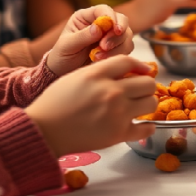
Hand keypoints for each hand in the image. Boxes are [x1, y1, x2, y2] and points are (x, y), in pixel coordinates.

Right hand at [25, 55, 157, 157]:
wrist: (44, 131)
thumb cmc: (55, 103)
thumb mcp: (76, 76)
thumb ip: (101, 71)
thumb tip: (127, 70)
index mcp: (97, 75)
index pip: (129, 61)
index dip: (140, 65)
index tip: (144, 70)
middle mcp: (111, 92)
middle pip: (148, 82)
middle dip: (145, 85)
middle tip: (139, 91)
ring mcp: (117, 114)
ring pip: (151, 102)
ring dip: (147, 103)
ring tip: (139, 107)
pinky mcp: (118, 134)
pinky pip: (146, 128)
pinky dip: (147, 127)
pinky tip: (142, 124)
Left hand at [44, 5, 133, 76]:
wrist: (64, 71)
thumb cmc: (63, 55)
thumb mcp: (67, 45)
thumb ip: (82, 36)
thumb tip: (98, 28)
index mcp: (87, 16)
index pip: (104, 9)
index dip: (111, 17)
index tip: (114, 29)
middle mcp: (101, 23)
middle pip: (121, 20)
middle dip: (116, 35)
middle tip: (104, 47)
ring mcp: (111, 35)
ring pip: (126, 35)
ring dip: (117, 47)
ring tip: (97, 57)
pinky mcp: (117, 47)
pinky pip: (127, 48)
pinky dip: (118, 54)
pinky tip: (102, 60)